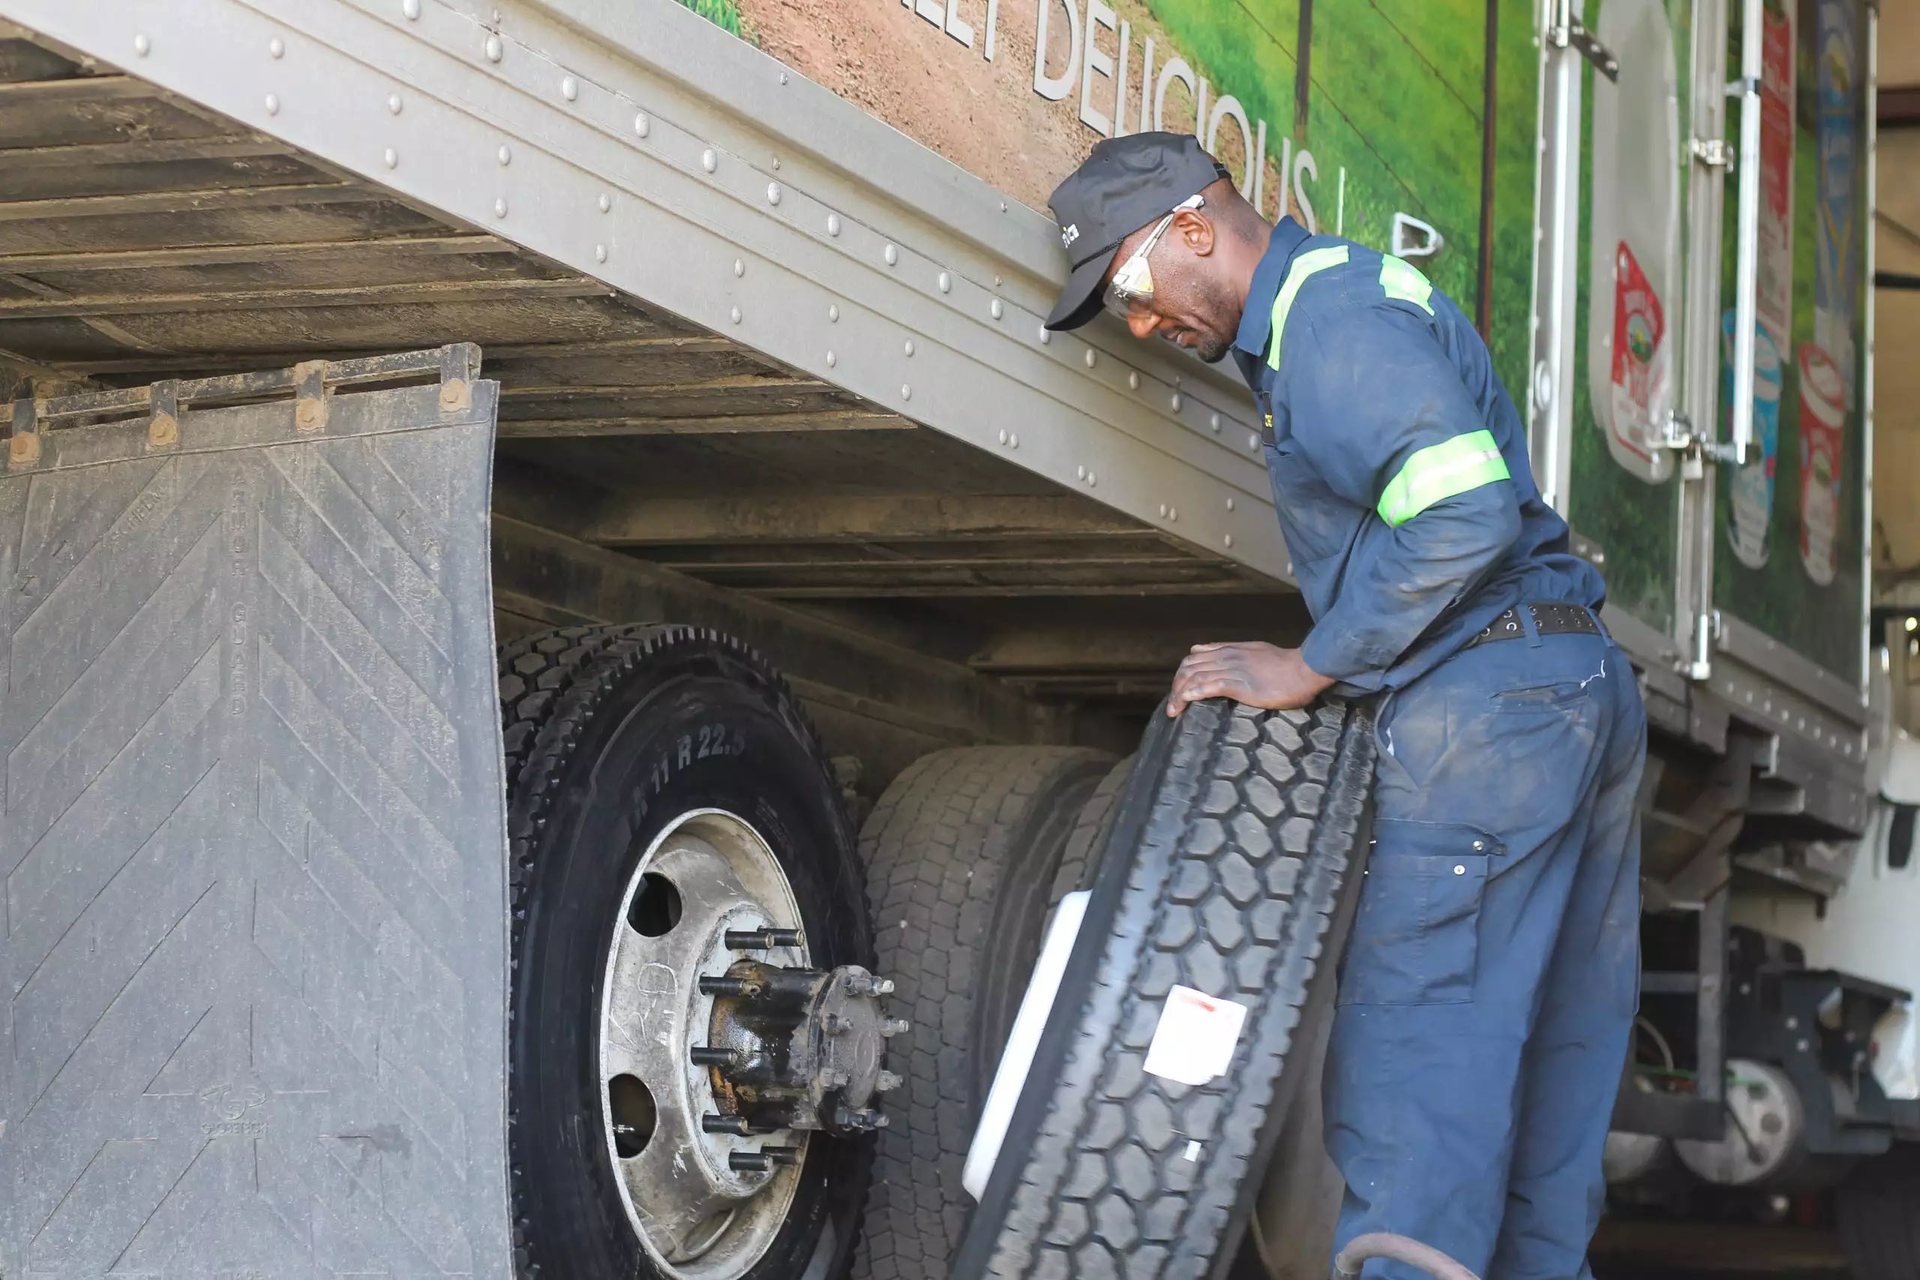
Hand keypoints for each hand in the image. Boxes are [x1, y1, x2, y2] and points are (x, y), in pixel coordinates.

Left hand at [1166, 642, 1335, 716]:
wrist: (1303, 669)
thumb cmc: (1284, 665)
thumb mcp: (1254, 650)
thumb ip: (1231, 652)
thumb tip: (1207, 651)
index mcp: (1229, 650)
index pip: (1193, 658)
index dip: (1182, 675)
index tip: (1179, 691)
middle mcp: (1226, 657)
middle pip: (1188, 667)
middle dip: (1175, 687)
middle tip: (1173, 706)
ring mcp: (1232, 669)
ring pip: (1194, 677)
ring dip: (1179, 695)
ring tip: (1174, 711)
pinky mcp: (1240, 684)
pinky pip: (1210, 686)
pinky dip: (1194, 693)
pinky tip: (1187, 702)